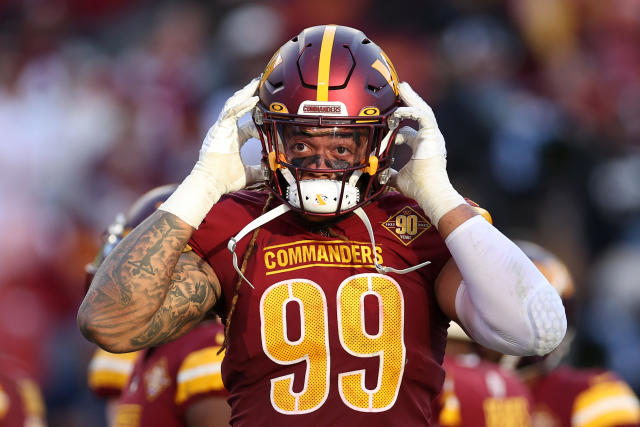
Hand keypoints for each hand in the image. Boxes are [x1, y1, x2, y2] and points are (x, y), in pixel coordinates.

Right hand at [159, 78, 260, 227]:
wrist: (211, 183)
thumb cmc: (226, 180)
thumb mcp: (251, 174)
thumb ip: (262, 169)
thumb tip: (275, 170)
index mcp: (234, 138)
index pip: (250, 123)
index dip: (262, 121)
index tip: (274, 122)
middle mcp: (227, 130)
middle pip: (240, 106)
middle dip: (250, 94)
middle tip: (261, 82)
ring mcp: (222, 128)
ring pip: (234, 104)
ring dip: (246, 92)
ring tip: (257, 82)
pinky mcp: (219, 129)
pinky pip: (230, 112)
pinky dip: (242, 105)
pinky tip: (253, 98)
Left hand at [390, 82, 464, 225]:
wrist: (429, 191)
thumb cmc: (418, 187)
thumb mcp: (397, 179)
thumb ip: (389, 175)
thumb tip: (378, 176)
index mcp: (422, 148)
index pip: (410, 132)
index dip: (398, 127)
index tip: (386, 125)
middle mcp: (429, 139)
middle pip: (419, 114)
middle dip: (409, 101)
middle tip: (399, 89)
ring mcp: (433, 136)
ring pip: (424, 110)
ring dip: (412, 98)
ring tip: (402, 86)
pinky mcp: (433, 135)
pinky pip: (423, 115)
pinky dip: (410, 111)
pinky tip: (397, 110)